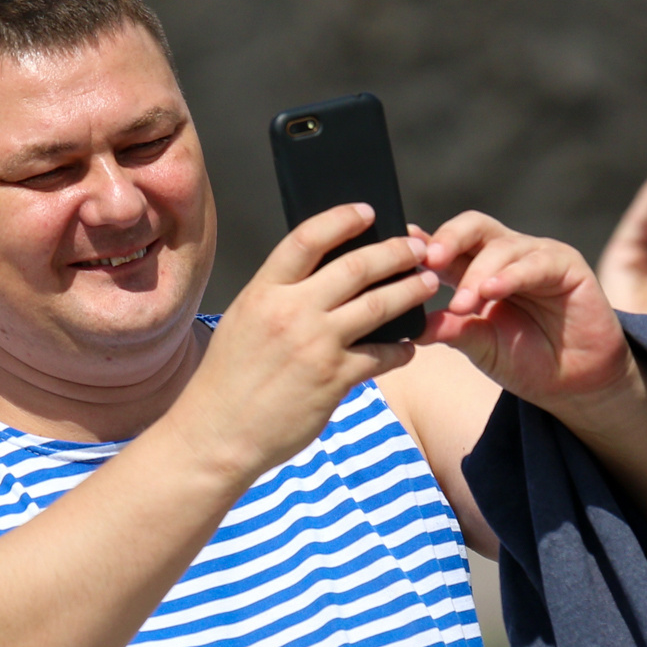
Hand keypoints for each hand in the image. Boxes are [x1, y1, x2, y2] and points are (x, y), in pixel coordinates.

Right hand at [177, 203, 437, 477]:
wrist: (218, 434)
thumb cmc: (229, 381)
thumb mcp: (244, 322)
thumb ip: (280, 298)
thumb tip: (323, 278)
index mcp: (264, 292)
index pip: (308, 239)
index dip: (342, 219)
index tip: (367, 211)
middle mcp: (291, 312)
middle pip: (356, 267)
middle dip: (394, 253)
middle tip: (416, 248)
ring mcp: (316, 345)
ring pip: (378, 306)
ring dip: (409, 291)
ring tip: (428, 283)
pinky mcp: (334, 379)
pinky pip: (382, 356)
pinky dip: (402, 349)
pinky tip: (410, 346)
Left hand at [420, 211, 635, 415]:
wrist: (574, 384)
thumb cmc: (526, 360)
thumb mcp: (480, 347)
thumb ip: (451, 330)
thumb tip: (411, 326)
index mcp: (477, 270)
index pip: (448, 248)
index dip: (425, 247)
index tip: (400, 253)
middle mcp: (505, 256)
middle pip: (472, 227)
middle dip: (448, 239)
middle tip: (429, 260)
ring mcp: (536, 257)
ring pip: (500, 245)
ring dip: (477, 273)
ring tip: (462, 303)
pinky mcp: (567, 265)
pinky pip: (536, 262)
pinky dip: (511, 274)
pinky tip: (493, 290)